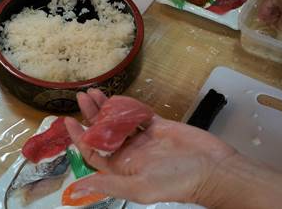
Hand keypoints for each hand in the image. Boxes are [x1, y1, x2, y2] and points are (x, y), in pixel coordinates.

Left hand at [63, 89, 237, 204]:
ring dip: (105, 107)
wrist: (213, 169)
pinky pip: (138, 113)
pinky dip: (127, 105)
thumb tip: (79, 189)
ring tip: (93, 92)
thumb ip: (110, 185)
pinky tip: (116, 97)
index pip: (94, 152)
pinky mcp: (159, 126)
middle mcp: (130, 153)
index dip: (80, 138)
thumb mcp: (140, 188)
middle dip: (90, 115)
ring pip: (118, 120)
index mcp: (123, 168)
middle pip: (103, 132)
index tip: (69, 122)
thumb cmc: (178, 182)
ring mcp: (144, 138)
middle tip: (81, 96)